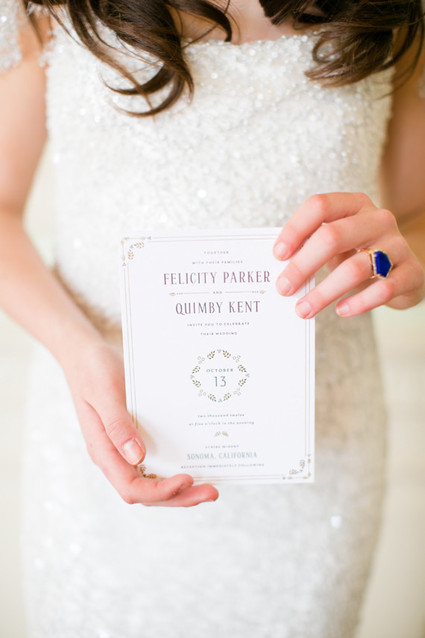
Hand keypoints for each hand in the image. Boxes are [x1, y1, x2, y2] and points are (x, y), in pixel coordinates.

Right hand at [63, 338, 218, 506]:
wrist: (86, 354)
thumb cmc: (92, 370)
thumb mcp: (104, 393)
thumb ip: (117, 425)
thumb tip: (137, 457)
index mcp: (104, 450)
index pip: (131, 488)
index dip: (160, 491)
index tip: (187, 479)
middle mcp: (115, 456)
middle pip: (148, 492)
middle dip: (180, 497)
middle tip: (212, 492)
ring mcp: (126, 449)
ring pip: (154, 481)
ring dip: (181, 488)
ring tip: (210, 485)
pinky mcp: (137, 437)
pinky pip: (157, 462)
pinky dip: (176, 467)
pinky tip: (197, 461)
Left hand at [273, 192, 424, 317]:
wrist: (403, 273)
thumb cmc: (358, 255)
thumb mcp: (336, 244)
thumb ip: (311, 247)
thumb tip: (278, 267)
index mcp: (354, 205)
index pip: (319, 206)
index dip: (295, 229)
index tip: (277, 255)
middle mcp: (377, 219)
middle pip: (332, 236)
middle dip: (302, 265)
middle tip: (283, 288)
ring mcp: (397, 245)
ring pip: (355, 268)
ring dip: (324, 292)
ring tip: (303, 309)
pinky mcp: (410, 272)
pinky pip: (383, 289)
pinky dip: (358, 303)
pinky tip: (341, 310)